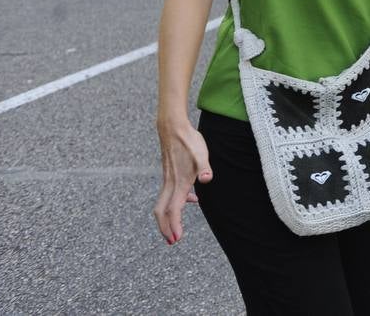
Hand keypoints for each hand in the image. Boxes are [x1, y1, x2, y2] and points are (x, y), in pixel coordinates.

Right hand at [153, 117, 211, 244]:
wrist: (173, 128)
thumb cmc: (189, 141)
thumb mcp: (201, 154)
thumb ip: (204, 167)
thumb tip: (207, 179)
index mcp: (179, 182)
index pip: (173, 209)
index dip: (174, 225)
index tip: (176, 238)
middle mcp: (170, 183)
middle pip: (162, 211)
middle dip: (166, 228)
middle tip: (172, 241)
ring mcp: (168, 179)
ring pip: (163, 204)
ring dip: (168, 218)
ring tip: (176, 228)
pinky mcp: (169, 174)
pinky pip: (168, 194)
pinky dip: (174, 203)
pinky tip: (191, 199)